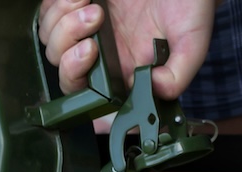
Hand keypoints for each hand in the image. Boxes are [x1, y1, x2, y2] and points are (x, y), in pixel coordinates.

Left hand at [38, 0, 215, 99]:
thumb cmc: (189, 5)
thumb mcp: (192, 42)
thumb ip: (178, 74)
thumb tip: (157, 90)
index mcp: (125, 71)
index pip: (87, 93)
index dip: (76, 78)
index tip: (91, 51)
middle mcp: (104, 54)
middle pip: (60, 64)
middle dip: (68, 41)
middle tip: (95, 17)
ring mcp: (89, 29)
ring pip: (49, 39)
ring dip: (63, 19)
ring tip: (92, 5)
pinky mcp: (81, 5)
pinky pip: (50, 12)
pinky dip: (59, 3)